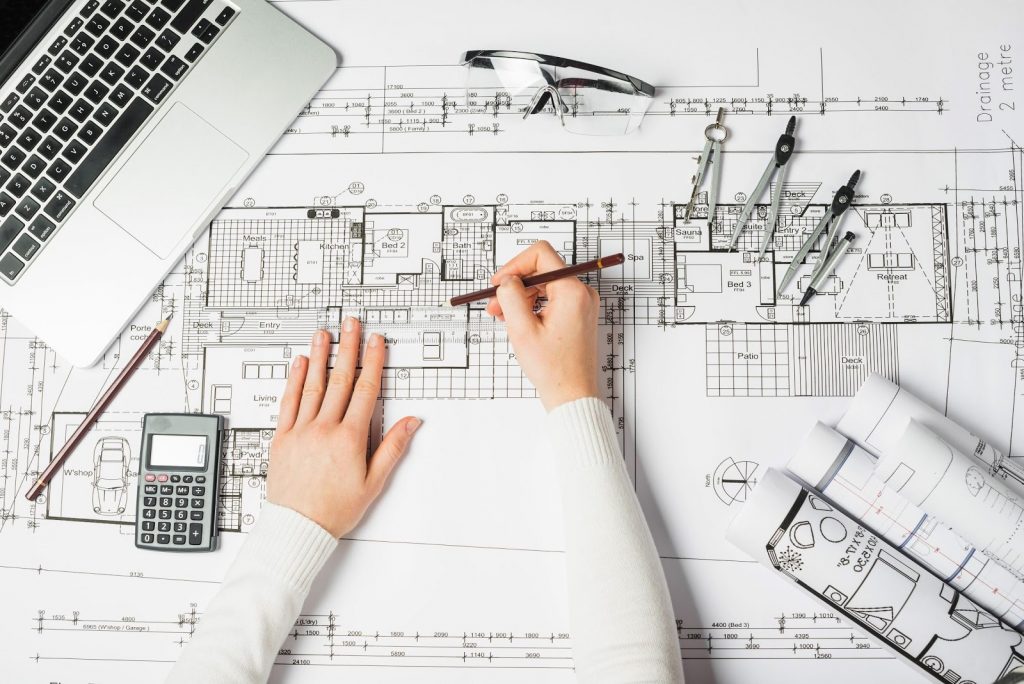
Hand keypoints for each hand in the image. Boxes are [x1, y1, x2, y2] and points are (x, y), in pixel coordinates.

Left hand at [267, 322, 420, 536]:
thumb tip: (410, 422)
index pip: (365, 391)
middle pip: (339, 380)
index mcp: (349, 439)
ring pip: (312, 386)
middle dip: (348, 348)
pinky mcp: (281, 438)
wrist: (297, 528)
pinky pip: (288, 403)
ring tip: (325, 334)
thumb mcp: (373, 483)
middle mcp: (323, 429)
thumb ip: (392, 448)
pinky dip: (294, 381)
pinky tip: (299, 363)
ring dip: (320, 356)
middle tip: (351, 324)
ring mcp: (300, 431)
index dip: (372, 362)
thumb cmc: (334, 510)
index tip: (376, 342)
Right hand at [486, 241, 600, 410]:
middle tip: (494, 304)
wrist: (572, 395)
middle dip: (515, 285)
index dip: (515, 265)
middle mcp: (582, 293)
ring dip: (521, 297)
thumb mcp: (522, 329)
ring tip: (503, 316)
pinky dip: (532, 306)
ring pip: (545, 285)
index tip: (499, 282)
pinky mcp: (578, 314)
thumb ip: (511, 296)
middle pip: (542, 270)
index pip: (541, 255)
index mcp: (572, 291)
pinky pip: (551, 299)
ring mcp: (581, 304)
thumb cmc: (553, 369)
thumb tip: (507, 279)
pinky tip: (518, 320)